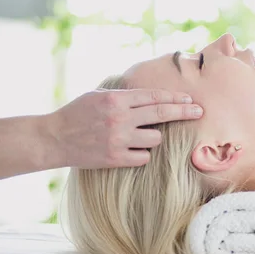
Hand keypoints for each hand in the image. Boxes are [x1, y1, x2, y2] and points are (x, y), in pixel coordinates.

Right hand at [46, 89, 203, 168]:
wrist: (54, 138)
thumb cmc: (78, 113)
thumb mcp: (100, 96)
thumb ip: (126, 96)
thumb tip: (155, 95)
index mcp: (116, 100)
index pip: (154, 96)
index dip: (175, 97)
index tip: (189, 99)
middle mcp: (120, 119)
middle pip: (162, 114)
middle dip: (184, 112)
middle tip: (199, 111)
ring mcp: (119, 140)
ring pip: (155, 138)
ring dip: (153, 137)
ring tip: (137, 135)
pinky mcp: (116, 159)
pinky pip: (144, 157)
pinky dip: (141, 153)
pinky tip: (130, 149)